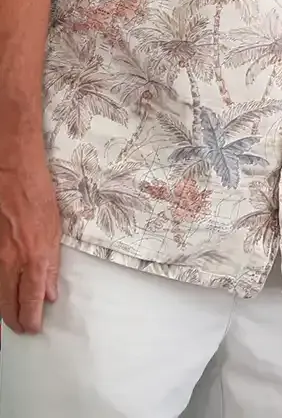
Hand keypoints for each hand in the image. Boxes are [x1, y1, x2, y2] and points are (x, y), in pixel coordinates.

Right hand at [0, 135, 61, 333]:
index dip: (31, 317)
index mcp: (34, 257)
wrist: (12, 173)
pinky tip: (1, 294)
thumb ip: (51, 264)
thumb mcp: (54, 230)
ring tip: (12, 318)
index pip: (30, 298)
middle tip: (22, 329)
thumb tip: (49, 292)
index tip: (33, 328)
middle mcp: (11, 261)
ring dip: (4, 307)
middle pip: (8, 301)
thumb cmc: (38, 196)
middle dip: (15, 318)